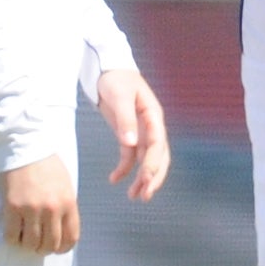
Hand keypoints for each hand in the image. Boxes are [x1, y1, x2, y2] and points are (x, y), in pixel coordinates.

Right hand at [0, 155, 80, 253]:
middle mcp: (52, 209)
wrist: (25, 145)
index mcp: (68, 203)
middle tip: (36, 244)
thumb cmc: (46, 164)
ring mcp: (32, 208)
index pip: (71, 238)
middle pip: (50, 245)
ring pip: (31, 244)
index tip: (55, 248)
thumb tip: (61, 230)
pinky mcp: (13, 206)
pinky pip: (12, 236)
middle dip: (43, 249)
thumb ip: (65, 207)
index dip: (62, 248)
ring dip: (27, 245)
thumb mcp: (65, 185)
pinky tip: (12, 231)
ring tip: (24, 238)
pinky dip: (12, 239)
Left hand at [97, 69, 170, 200]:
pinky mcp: (128, 134)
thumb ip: (125, 120)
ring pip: (147, 159)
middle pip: (158, 155)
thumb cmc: (115, 78)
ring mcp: (141, 131)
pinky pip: (130, 156)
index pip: (157, 143)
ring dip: (142, 178)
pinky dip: (124, 169)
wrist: (106, 68)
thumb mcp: (119, 97)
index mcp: (153, 115)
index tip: (145, 179)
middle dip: (153, 177)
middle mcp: (151, 125)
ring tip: (134, 196)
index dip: (153, 163)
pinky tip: (114, 180)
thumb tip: (130, 143)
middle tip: (144, 196)